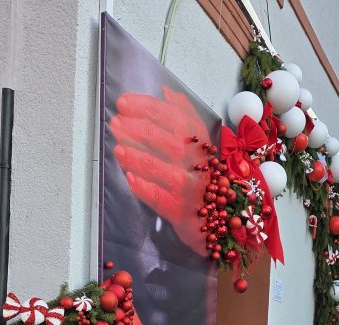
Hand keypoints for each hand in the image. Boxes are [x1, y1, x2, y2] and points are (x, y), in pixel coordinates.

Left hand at [110, 86, 208, 252]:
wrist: (221, 219)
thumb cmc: (204, 176)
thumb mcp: (201, 142)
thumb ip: (184, 115)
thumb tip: (167, 92)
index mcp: (202, 142)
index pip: (175, 118)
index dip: (147, 107)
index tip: (124, 102)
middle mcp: (198, 163)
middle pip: (168, 141)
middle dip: (139, 129)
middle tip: (116, 122)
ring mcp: (190, 189)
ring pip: (162, 169)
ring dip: (137, 157)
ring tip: (118, 147)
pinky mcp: (181, 212)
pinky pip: (160, 199)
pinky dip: (144, 188)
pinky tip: (129, 178)